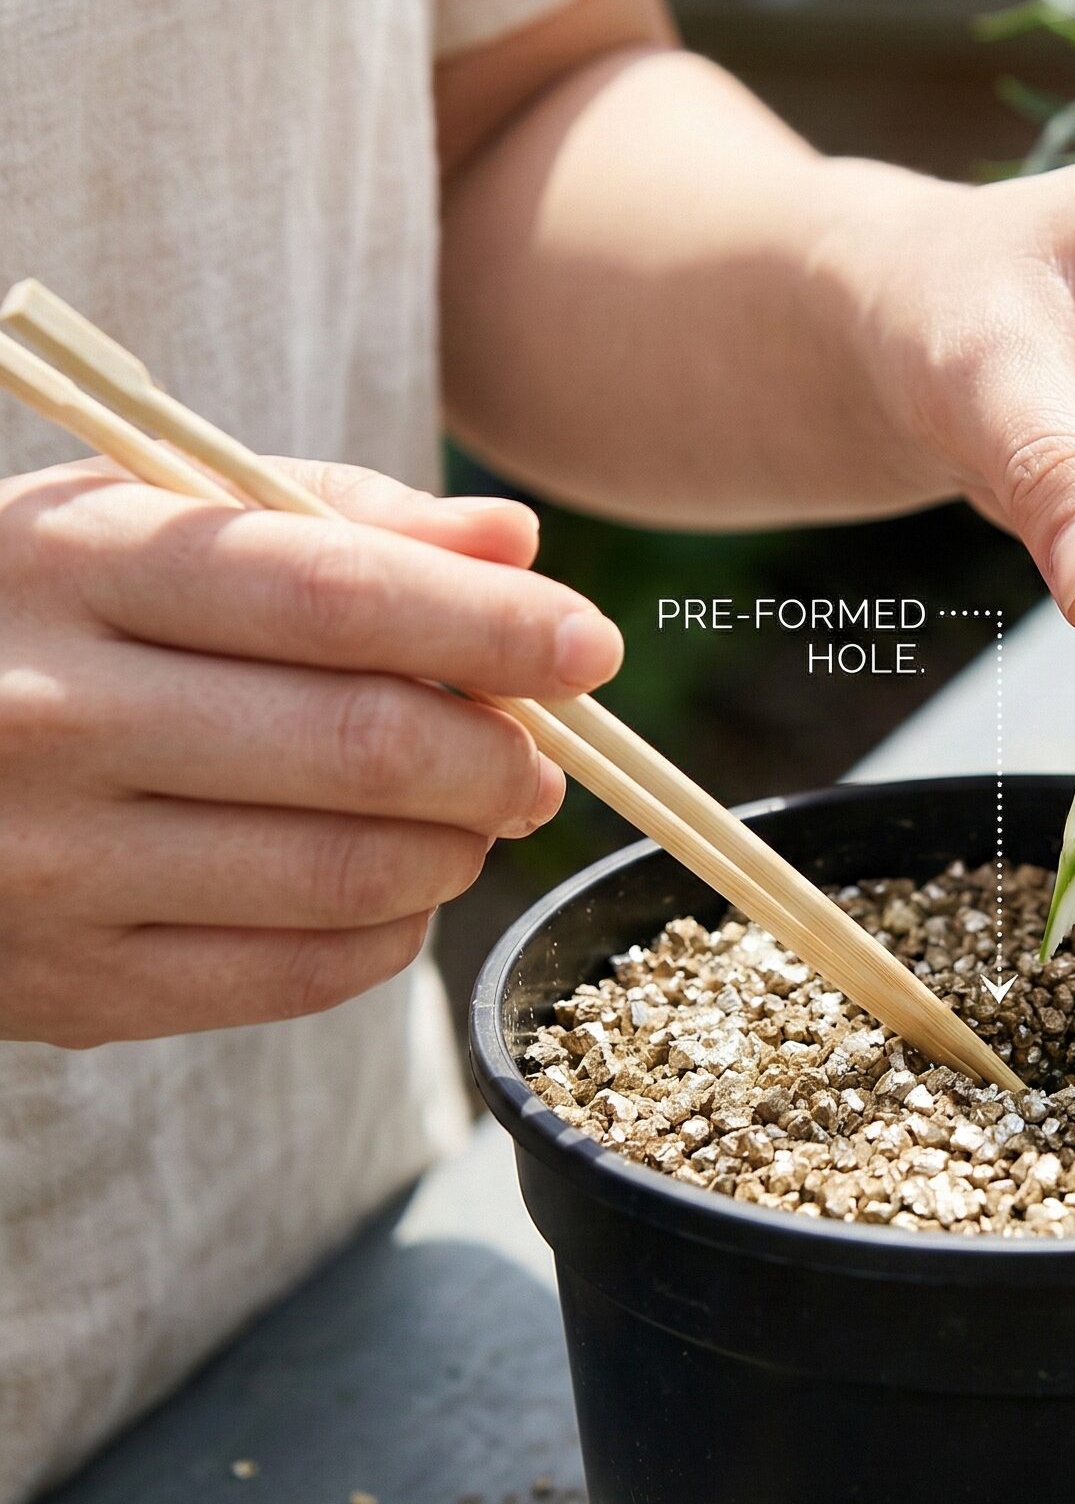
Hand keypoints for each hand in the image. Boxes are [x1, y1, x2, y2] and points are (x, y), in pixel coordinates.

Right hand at [0, 460, 621, 1047]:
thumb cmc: (34, 611)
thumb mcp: (142, 516)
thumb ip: (336, 516)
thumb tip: (516, 545)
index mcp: (75, 567)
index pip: (336, 595)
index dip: (494, 625)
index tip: (590, 646)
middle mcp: (50, 718)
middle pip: (362, 746)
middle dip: (501, 754)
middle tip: (541, 753)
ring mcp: (50, 867)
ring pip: (348, 873)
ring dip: (462, 844)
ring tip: (479, 810)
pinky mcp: (69, 987)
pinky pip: (299, 973)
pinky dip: (395, 930)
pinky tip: (401, 880)